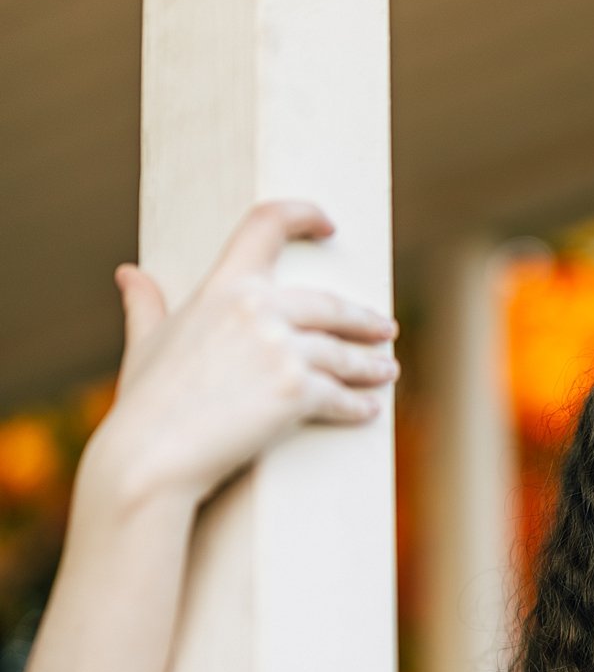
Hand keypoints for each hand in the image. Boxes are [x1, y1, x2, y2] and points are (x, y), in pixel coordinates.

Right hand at [89, 201, 398, 508]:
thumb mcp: (145, 343)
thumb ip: (145, 305)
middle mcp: (258, 309)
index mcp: (223, 287)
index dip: (303, 215)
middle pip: (330, 305)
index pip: (267, 225)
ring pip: (343, 353)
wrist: (153, 456)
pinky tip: (369, 410)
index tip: (329, 225)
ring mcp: (282, 350)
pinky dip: (358, 405)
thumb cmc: (145, 403)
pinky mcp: (298, 392)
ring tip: (385, 371)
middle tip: (383, 329)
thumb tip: (128, 274)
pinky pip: (341, 396)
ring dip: (370, 365)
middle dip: (362, 320)